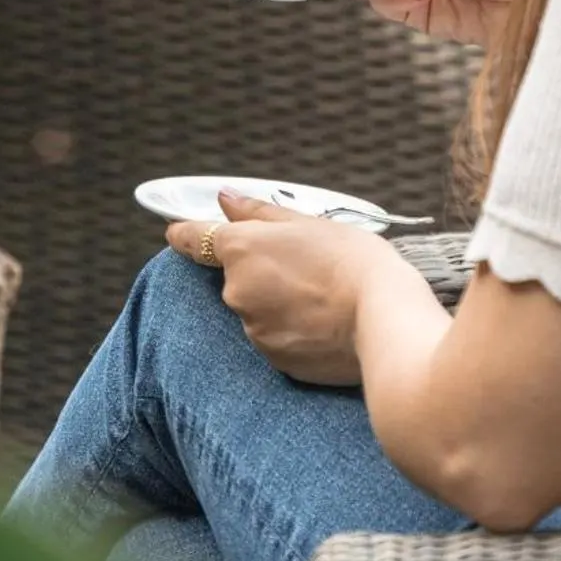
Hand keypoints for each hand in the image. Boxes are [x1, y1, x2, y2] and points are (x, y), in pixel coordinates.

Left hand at [165, 190, 396, 384]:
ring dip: (277, 301)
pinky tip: (324, 322)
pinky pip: (275, 337)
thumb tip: (224, 200)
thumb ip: (257, 212)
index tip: (176, 231)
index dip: (185, 233)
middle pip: (235, 276)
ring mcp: (253, 329)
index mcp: (241, 249)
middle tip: (304, 265)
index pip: (193, 238)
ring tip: (322, 296)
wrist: (383, 319)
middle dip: (260, 270)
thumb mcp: (308, 223)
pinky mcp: (273, 360)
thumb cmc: (352, 261)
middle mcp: (237, 291)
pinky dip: (292, 329)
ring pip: (257, 308)